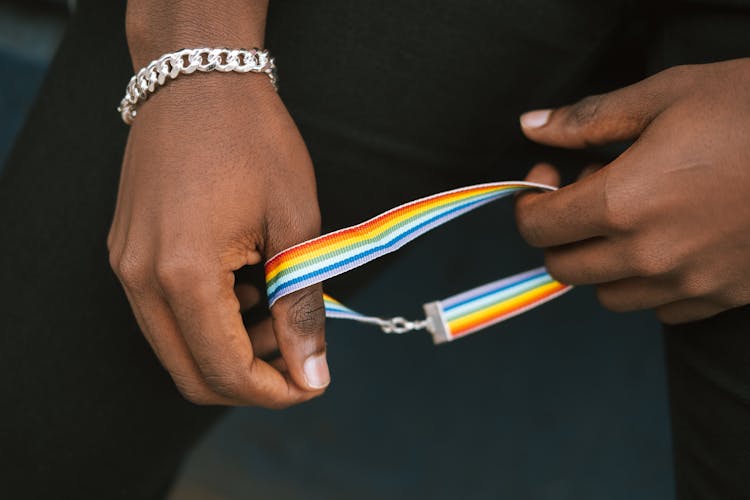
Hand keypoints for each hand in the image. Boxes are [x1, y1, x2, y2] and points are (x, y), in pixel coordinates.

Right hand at [108, 73, 329, 407]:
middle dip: (251, 381)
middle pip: (191, 373)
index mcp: (183, 273)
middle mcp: (141, 278)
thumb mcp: (294, 225)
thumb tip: (312, 374)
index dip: (274, 392)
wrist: (200, 79)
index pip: (225, 370)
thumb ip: (300, 307)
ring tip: (277, 310)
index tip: (312, 384)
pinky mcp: (128, 251)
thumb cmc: (254, 140)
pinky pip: (164, 313)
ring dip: (230, 350)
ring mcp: (127, 264)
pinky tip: (246, 287)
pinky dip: (208, 321)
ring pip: (176, 346)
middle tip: (298, 354)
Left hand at [515, 59, 749, 323]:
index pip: (538, 227)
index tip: (547, 177)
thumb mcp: (666, 95)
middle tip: (587, 194)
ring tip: (631, 218)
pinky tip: (668, 242)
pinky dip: (649, 284)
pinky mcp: (723, 295)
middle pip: (565, 268)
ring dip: (602, 261)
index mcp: (623, 202)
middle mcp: (649, 254)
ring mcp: (688, 282)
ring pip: (608, 295)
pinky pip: (661, 309)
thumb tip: (531, 126)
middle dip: (560, 234)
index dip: (531, 203)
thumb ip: (588, 119)